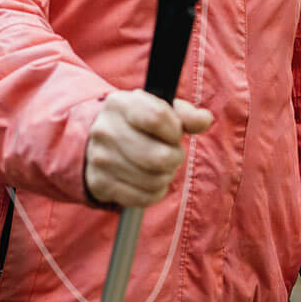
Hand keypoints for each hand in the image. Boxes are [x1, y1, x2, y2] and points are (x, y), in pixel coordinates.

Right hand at [83, 90, 212, 206]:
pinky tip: (150, 181)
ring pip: (153, 180)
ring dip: (165, 176)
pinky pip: (143, 197)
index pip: (157, 118)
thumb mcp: (158, 109)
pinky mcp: (100, 184)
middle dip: (174, 158)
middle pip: (159, 157)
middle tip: (171, 154)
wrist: (96, 142)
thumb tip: (205, 119)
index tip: (174, 132)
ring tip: (159, 167)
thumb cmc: (137, 124)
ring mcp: (100, 159)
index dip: (175, 130)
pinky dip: (155, 192)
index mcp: (120, 104)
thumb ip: (185, 114)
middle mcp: (105, 130)